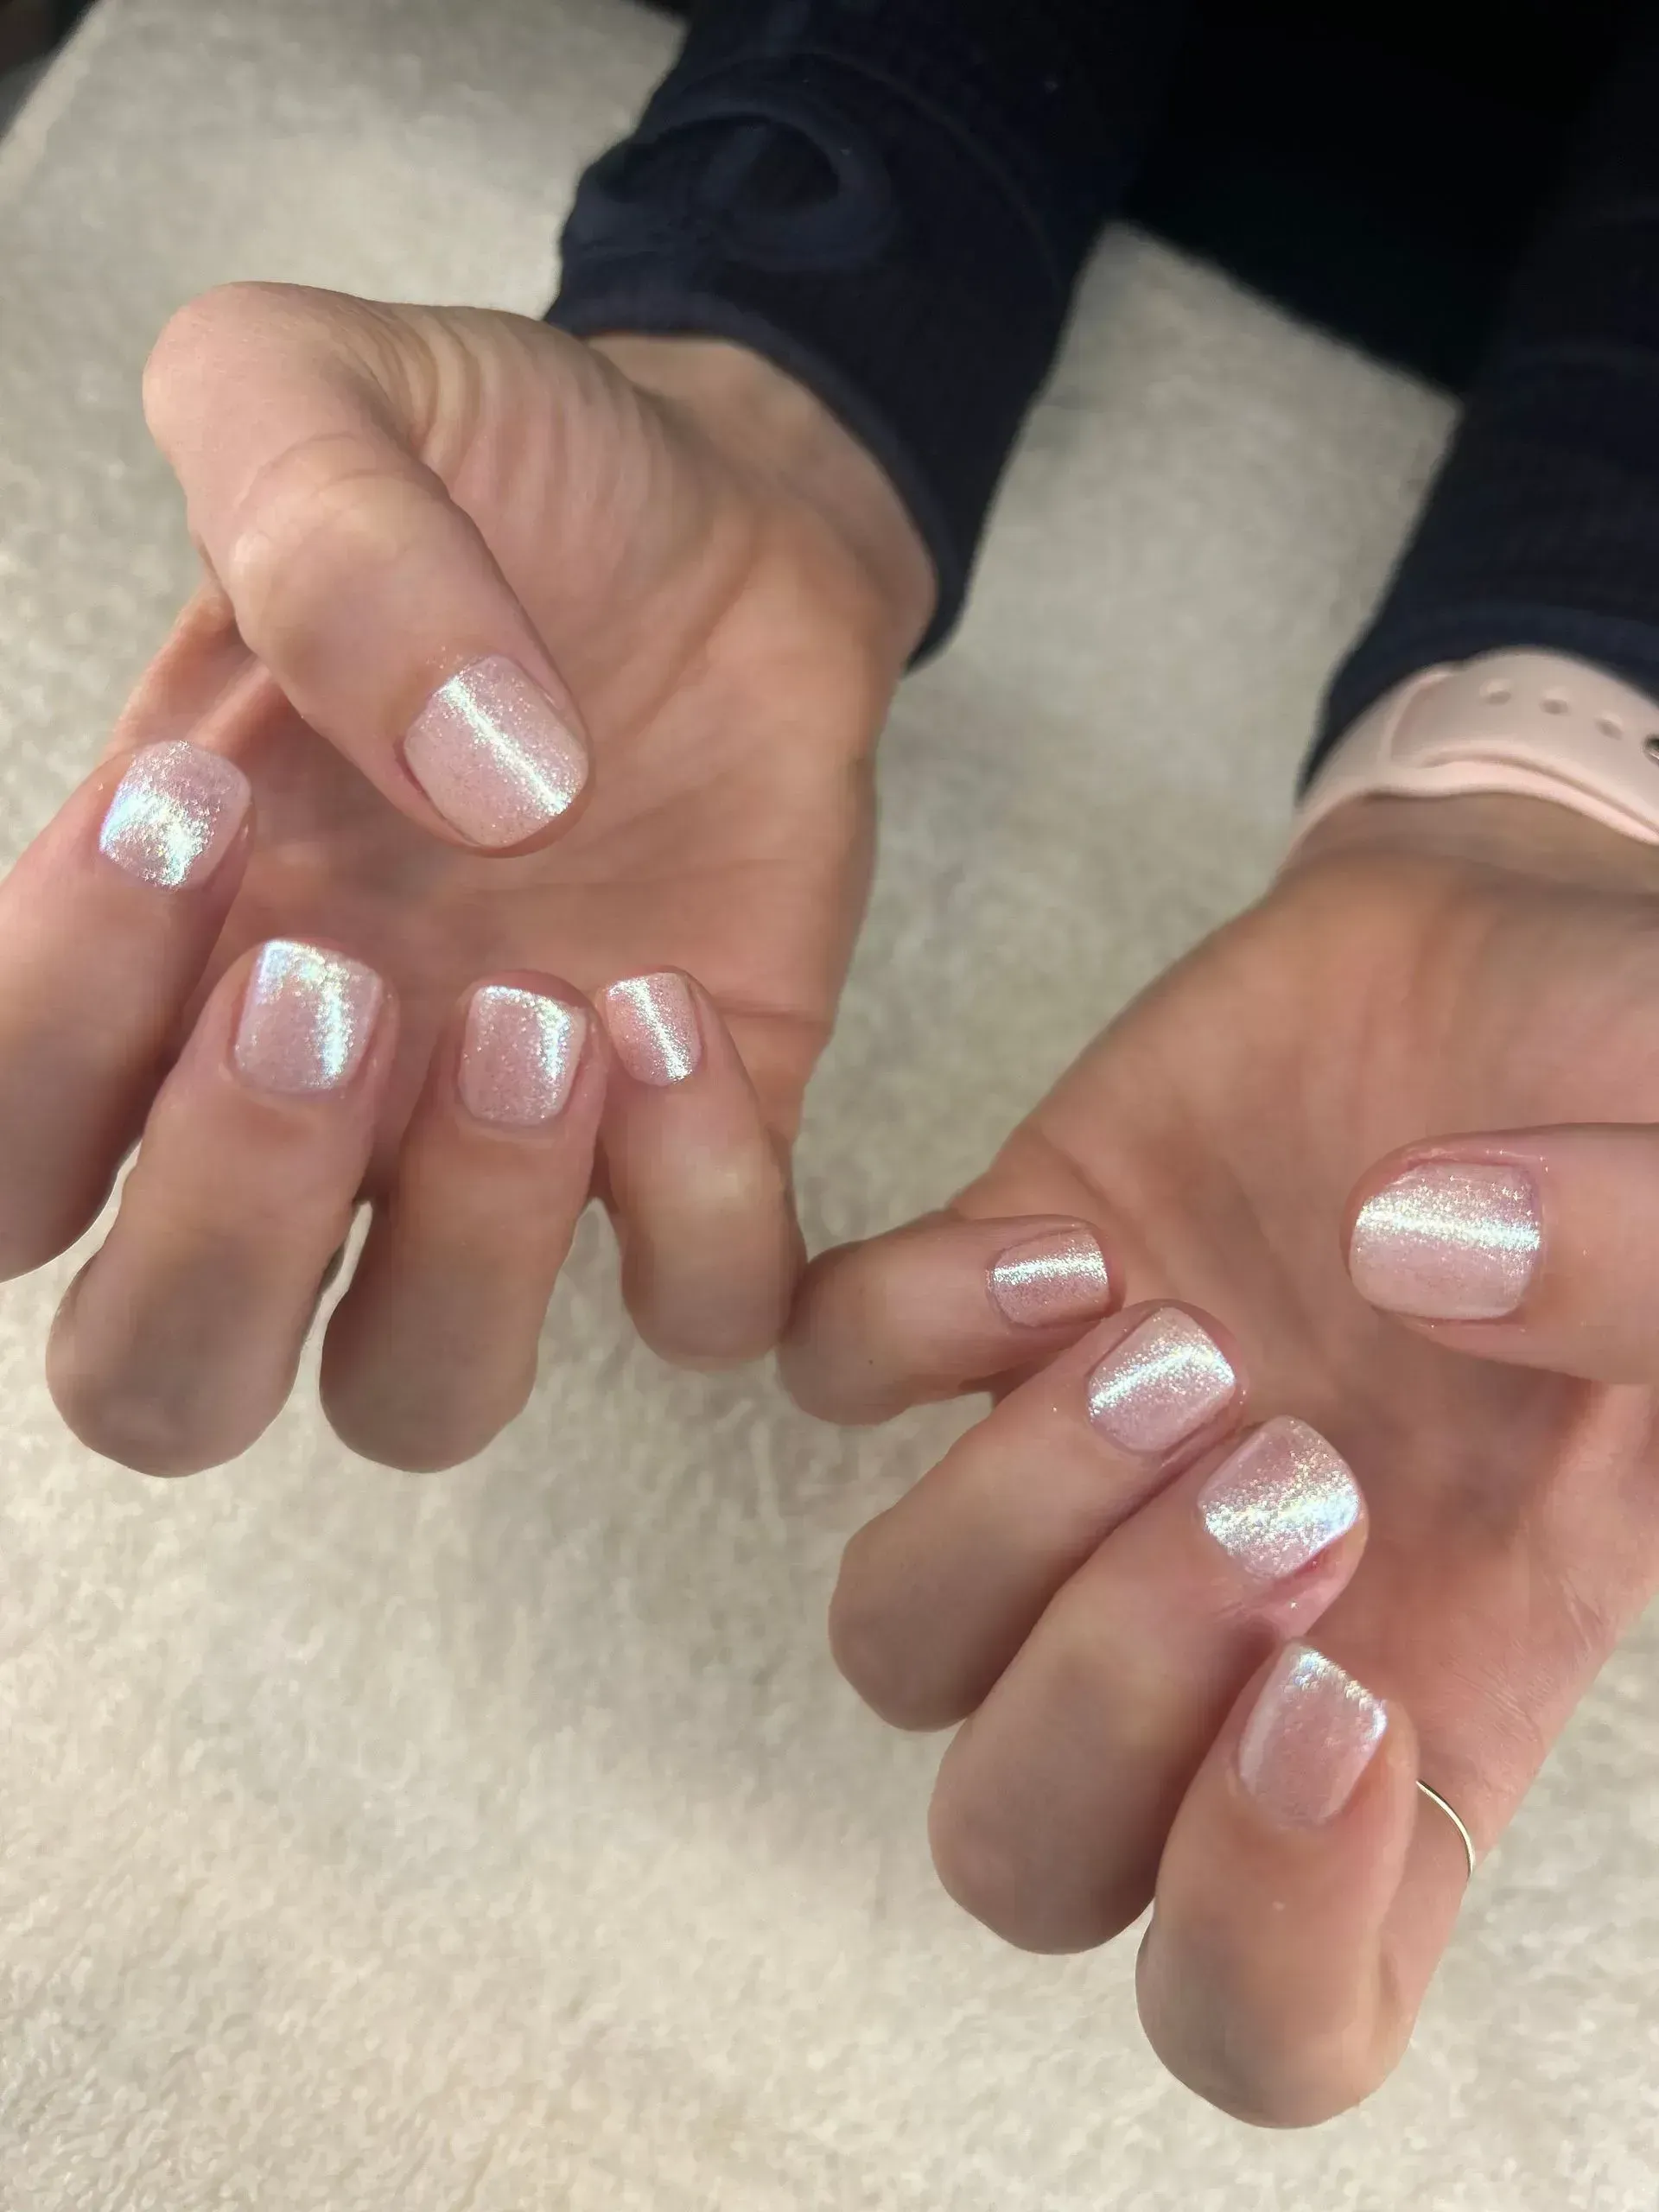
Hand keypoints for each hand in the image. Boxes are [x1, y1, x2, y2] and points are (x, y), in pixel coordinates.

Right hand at [0, 284, 931, 1473]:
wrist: (726, 514)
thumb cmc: (498, 477)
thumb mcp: (330, 396)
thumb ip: (309, 527)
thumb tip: (464, 782)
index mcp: (154, 962)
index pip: (3, 1156)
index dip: (50, 1042)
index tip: (200, 801)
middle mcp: (304, 1108)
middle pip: (160, 1380)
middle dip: (227, 1228)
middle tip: (341, 980)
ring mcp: (498, 1154)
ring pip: (414, 1398)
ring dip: (470, 1253)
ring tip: (550, 1007)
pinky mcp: (694, 1148)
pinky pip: (688, 1311)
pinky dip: (696, 1210)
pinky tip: (681, 1007)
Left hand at [782, 790, 1658, 2122]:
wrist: (1501, 953)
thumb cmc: (1630, 1116)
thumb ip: (1649, 1274)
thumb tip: (1418, 1268)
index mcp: (1421, 1704)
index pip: (1269, 2016)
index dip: (1260, 1938)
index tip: (1338, 1701)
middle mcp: (1221, 1631)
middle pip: (1023, 1852)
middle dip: (1111, 1693)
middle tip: (1286, 1478)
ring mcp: (1079, 1467)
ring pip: (896, 1644)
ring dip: (1007, 1515)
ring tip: (1178, 1342)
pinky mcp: (985, 1296)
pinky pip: (830, 1373)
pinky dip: (913, 1325)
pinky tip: (1071, 1242)